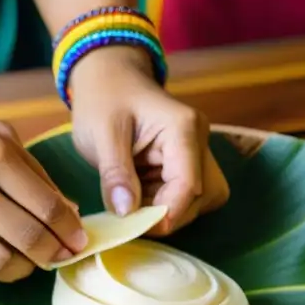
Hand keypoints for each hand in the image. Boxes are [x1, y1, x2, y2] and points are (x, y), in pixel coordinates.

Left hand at [68, 47, 228, 235]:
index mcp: (183, 129)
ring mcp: (197, 154)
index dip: (166, 213)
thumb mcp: (100, 133)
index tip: (135, 227)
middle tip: (130, 218)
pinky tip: (138, 198)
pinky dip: (163, 205)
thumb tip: (125, 212)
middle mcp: (200, 142)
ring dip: (168, 212)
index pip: (189, 184)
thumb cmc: (104, 98)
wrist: (110, 77)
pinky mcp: (187, 165)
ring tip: (133, 204)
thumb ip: (114, 173)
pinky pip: (186, 196)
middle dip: (169, 215)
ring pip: (200, 200)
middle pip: (203, 196)